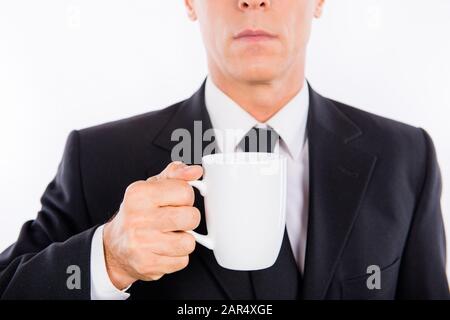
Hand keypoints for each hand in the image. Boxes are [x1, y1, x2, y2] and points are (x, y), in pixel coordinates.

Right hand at [103, 161, 202, 289]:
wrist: (115, 247)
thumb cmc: (138, 213)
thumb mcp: (152, 187)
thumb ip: (175, 174)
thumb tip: (196, 171)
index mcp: (139, 194)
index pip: (185, 191)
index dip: (186, 197)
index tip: (177, 202)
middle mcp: (138, 218)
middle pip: (191, 217)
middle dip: (188, 219)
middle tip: (175, 220)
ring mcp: (142, 243)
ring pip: (189, 242)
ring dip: (184, 240)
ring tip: (169, 236)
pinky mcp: (148, 264)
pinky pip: (182, 261)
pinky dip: (177, 257)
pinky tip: (164, 250)